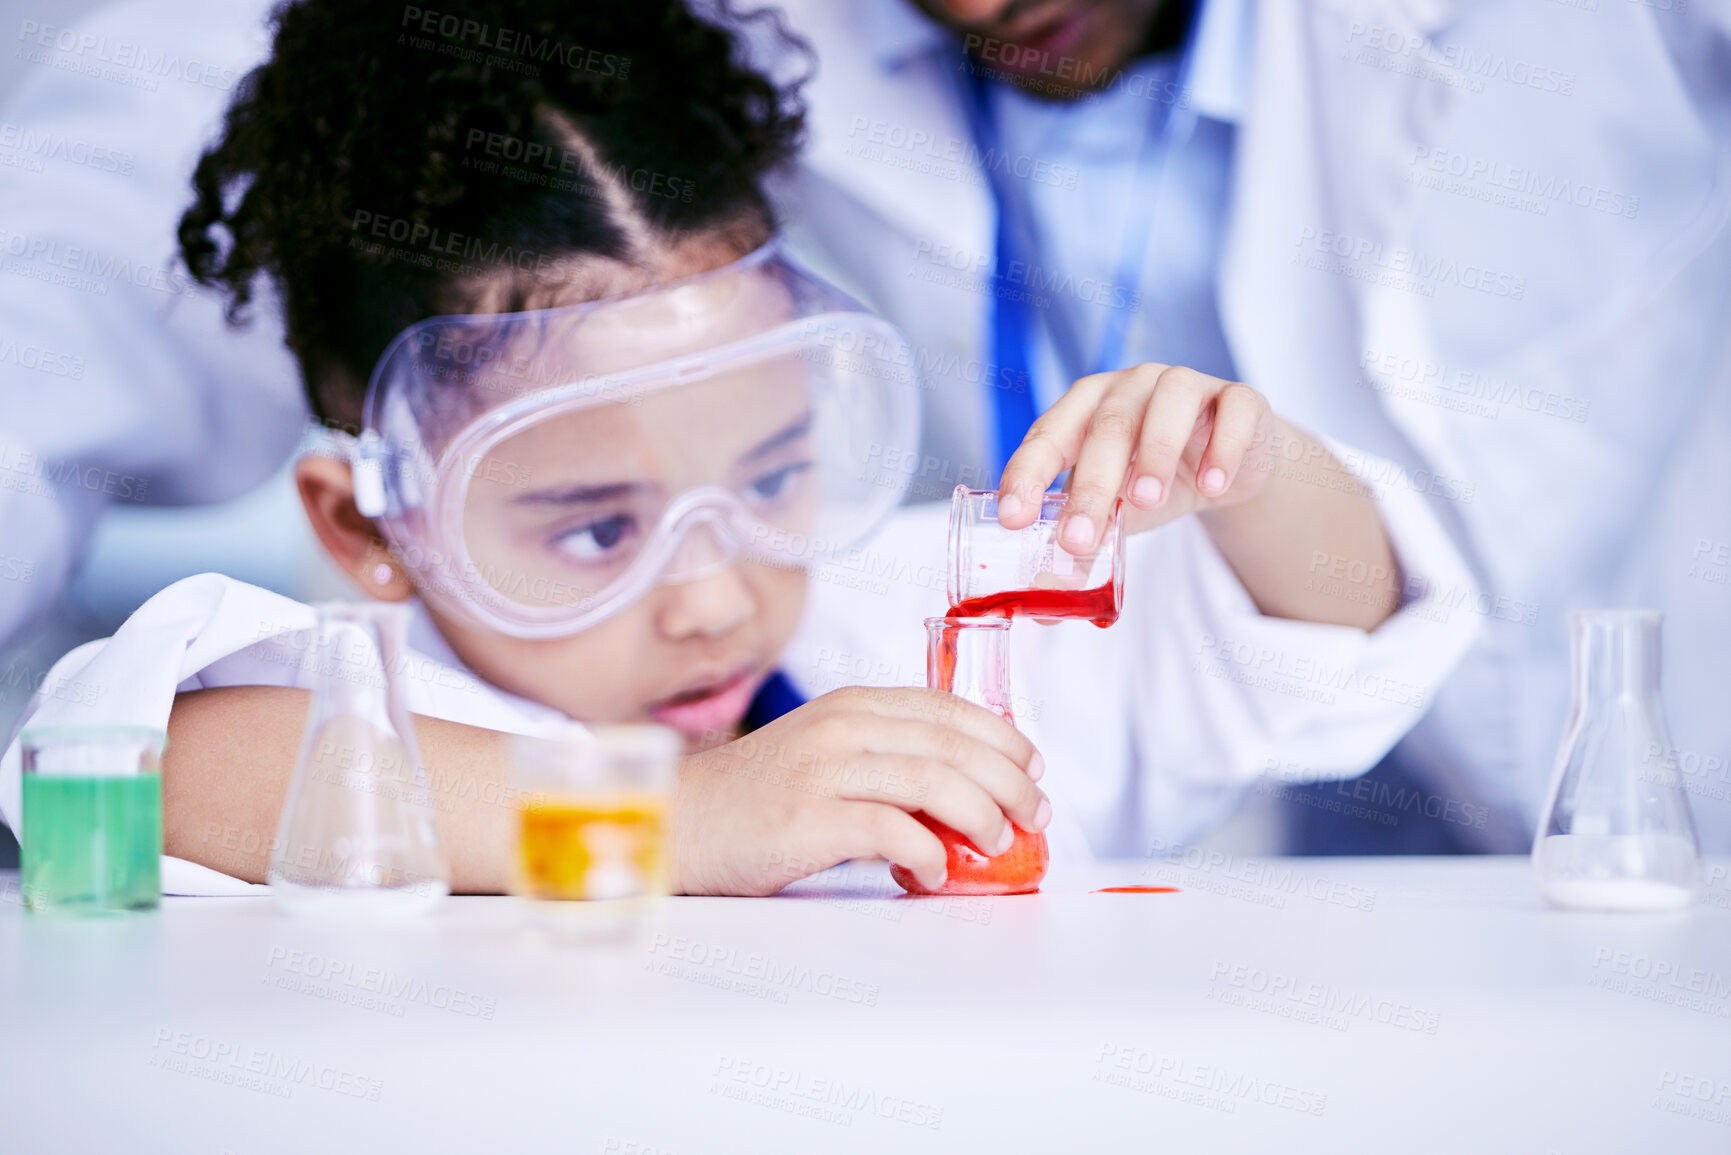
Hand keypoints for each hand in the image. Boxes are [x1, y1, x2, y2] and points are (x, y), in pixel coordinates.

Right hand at [670, 686, 1048, 895]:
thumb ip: (884, 759)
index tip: (1033, 767)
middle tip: (1033, 815)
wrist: (675, 820)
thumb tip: (963, 794)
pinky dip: (929, 855)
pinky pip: (893, 832)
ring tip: (996, 845)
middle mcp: (842, 727)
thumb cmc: (753, 798)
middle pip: (954, 744)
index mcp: (852, 705)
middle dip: (1009, 782)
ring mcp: (823, 770)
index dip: (1003, 737)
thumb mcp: (824, 754)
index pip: (949, 708)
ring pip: (935, 781)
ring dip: (982, 817)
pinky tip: (933, 872)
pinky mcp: (807, 819)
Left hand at [996, 363, 1277, 551]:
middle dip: (1091, 486)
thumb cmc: (1153, 480)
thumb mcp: (1113, 515)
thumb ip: (1081, 551)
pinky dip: (1224, 447)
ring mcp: (1187, 385)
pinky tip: (1212, 487)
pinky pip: (1234, 409)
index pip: (1048, 435)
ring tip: (1146, 501)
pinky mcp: (1240, 400)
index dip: (1027, 474)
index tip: (1013, 518)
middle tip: (1079, 540)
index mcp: (1085, 410)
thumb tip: (1046, 611)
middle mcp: (1131, 387)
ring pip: (1169, 401)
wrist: (1228, 467)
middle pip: (1107, 426)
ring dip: (1154, 452)